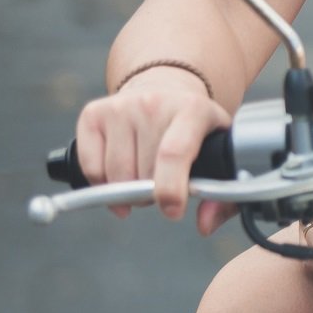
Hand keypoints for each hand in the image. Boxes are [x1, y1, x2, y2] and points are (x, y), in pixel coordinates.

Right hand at [74, 65, 229, 221]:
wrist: (165, 86)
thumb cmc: (195, 127)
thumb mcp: (219, 149)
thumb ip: (221, 194)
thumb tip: (205, 226)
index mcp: (193, 109)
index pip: (174, 154)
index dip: (170, 189)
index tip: (172, 211)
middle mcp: (154, 103)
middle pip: (143, 173)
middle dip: (151, 194)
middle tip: (161, 185)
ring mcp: (120, 107)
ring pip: (115, 175)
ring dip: (127, 191)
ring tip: (143, 177)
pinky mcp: (93, 114)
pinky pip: (90, 169)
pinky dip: (102, 184)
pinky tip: (119, 175)